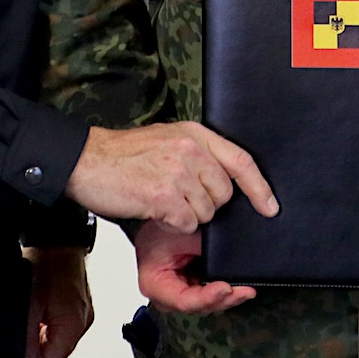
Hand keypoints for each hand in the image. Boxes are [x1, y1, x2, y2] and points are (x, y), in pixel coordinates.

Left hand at [23, 246, 92, 357]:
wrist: (59, 239)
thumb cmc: (47, 262)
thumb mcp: (30, 304)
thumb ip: (29, 336)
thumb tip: (27, 357)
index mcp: (73, 324)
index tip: (24, 353)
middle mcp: (84, 322)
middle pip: (60, 352)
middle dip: (41, 349)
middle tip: (27, 332)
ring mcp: (86, 314)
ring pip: (63, 341)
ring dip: (47, 338)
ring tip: (34, 319)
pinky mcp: (83, 307)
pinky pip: (68, 327)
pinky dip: (54, 326)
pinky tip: (43, 314)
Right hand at [63, 123, 278, 232]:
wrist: (87, 161)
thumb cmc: (124, 155)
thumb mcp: (168, 139)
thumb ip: (197, 152)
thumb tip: (225, 177)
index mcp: (195, 133)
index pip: (241, 160)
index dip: (260, 187)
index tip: (271, 207)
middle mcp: (190, 149)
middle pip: (224, 193)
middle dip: (208, 205)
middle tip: (180, 198)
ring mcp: (177, 172)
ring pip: (206, 212)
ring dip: (187, 215)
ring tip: (161, 199)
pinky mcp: (163, 195)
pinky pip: (187, 223)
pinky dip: (174, 224)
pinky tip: (154, 209)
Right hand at [134, 223, 257, 314]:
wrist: (158, 222)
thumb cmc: (159, 229)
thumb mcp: (180, 233)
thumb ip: (204, 246)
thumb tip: (232, 254)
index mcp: (155, 286)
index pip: (184, 300)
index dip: (207, 298)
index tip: (226, 288)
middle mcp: (167, 297)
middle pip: (199, 306)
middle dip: (224, 300)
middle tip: (245, 292)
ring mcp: (180, 295)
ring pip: (207, 304)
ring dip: (228, 298)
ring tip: (247, 291)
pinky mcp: (191, 288)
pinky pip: (209, 295)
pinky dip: (225, 291)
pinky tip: (240, 287)